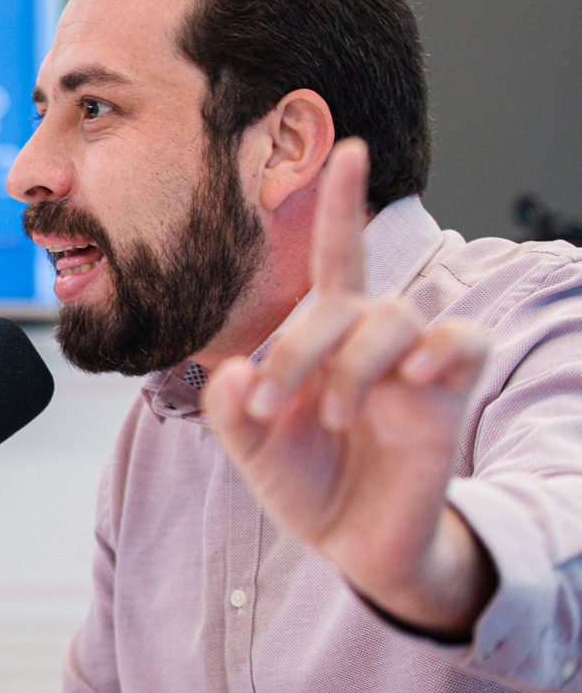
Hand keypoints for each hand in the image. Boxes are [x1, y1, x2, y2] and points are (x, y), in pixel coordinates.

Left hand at [202, 139, 493, 638]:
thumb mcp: (250, 448)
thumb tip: (236, 373)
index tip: (347, 148)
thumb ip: (230, 409)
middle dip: (299, 348)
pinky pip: (462, 341)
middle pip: (345, 303)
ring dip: (354, 364)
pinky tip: (414, 377)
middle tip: (275, 405)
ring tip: (334, 416)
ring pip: (395, 317)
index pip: (335, 259)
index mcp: (323, 339)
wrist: (352, 544)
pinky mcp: (449, 393)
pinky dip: (441, 347)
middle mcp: (371, 340)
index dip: (341, 205)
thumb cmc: (307, 483)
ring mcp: (414, 364)